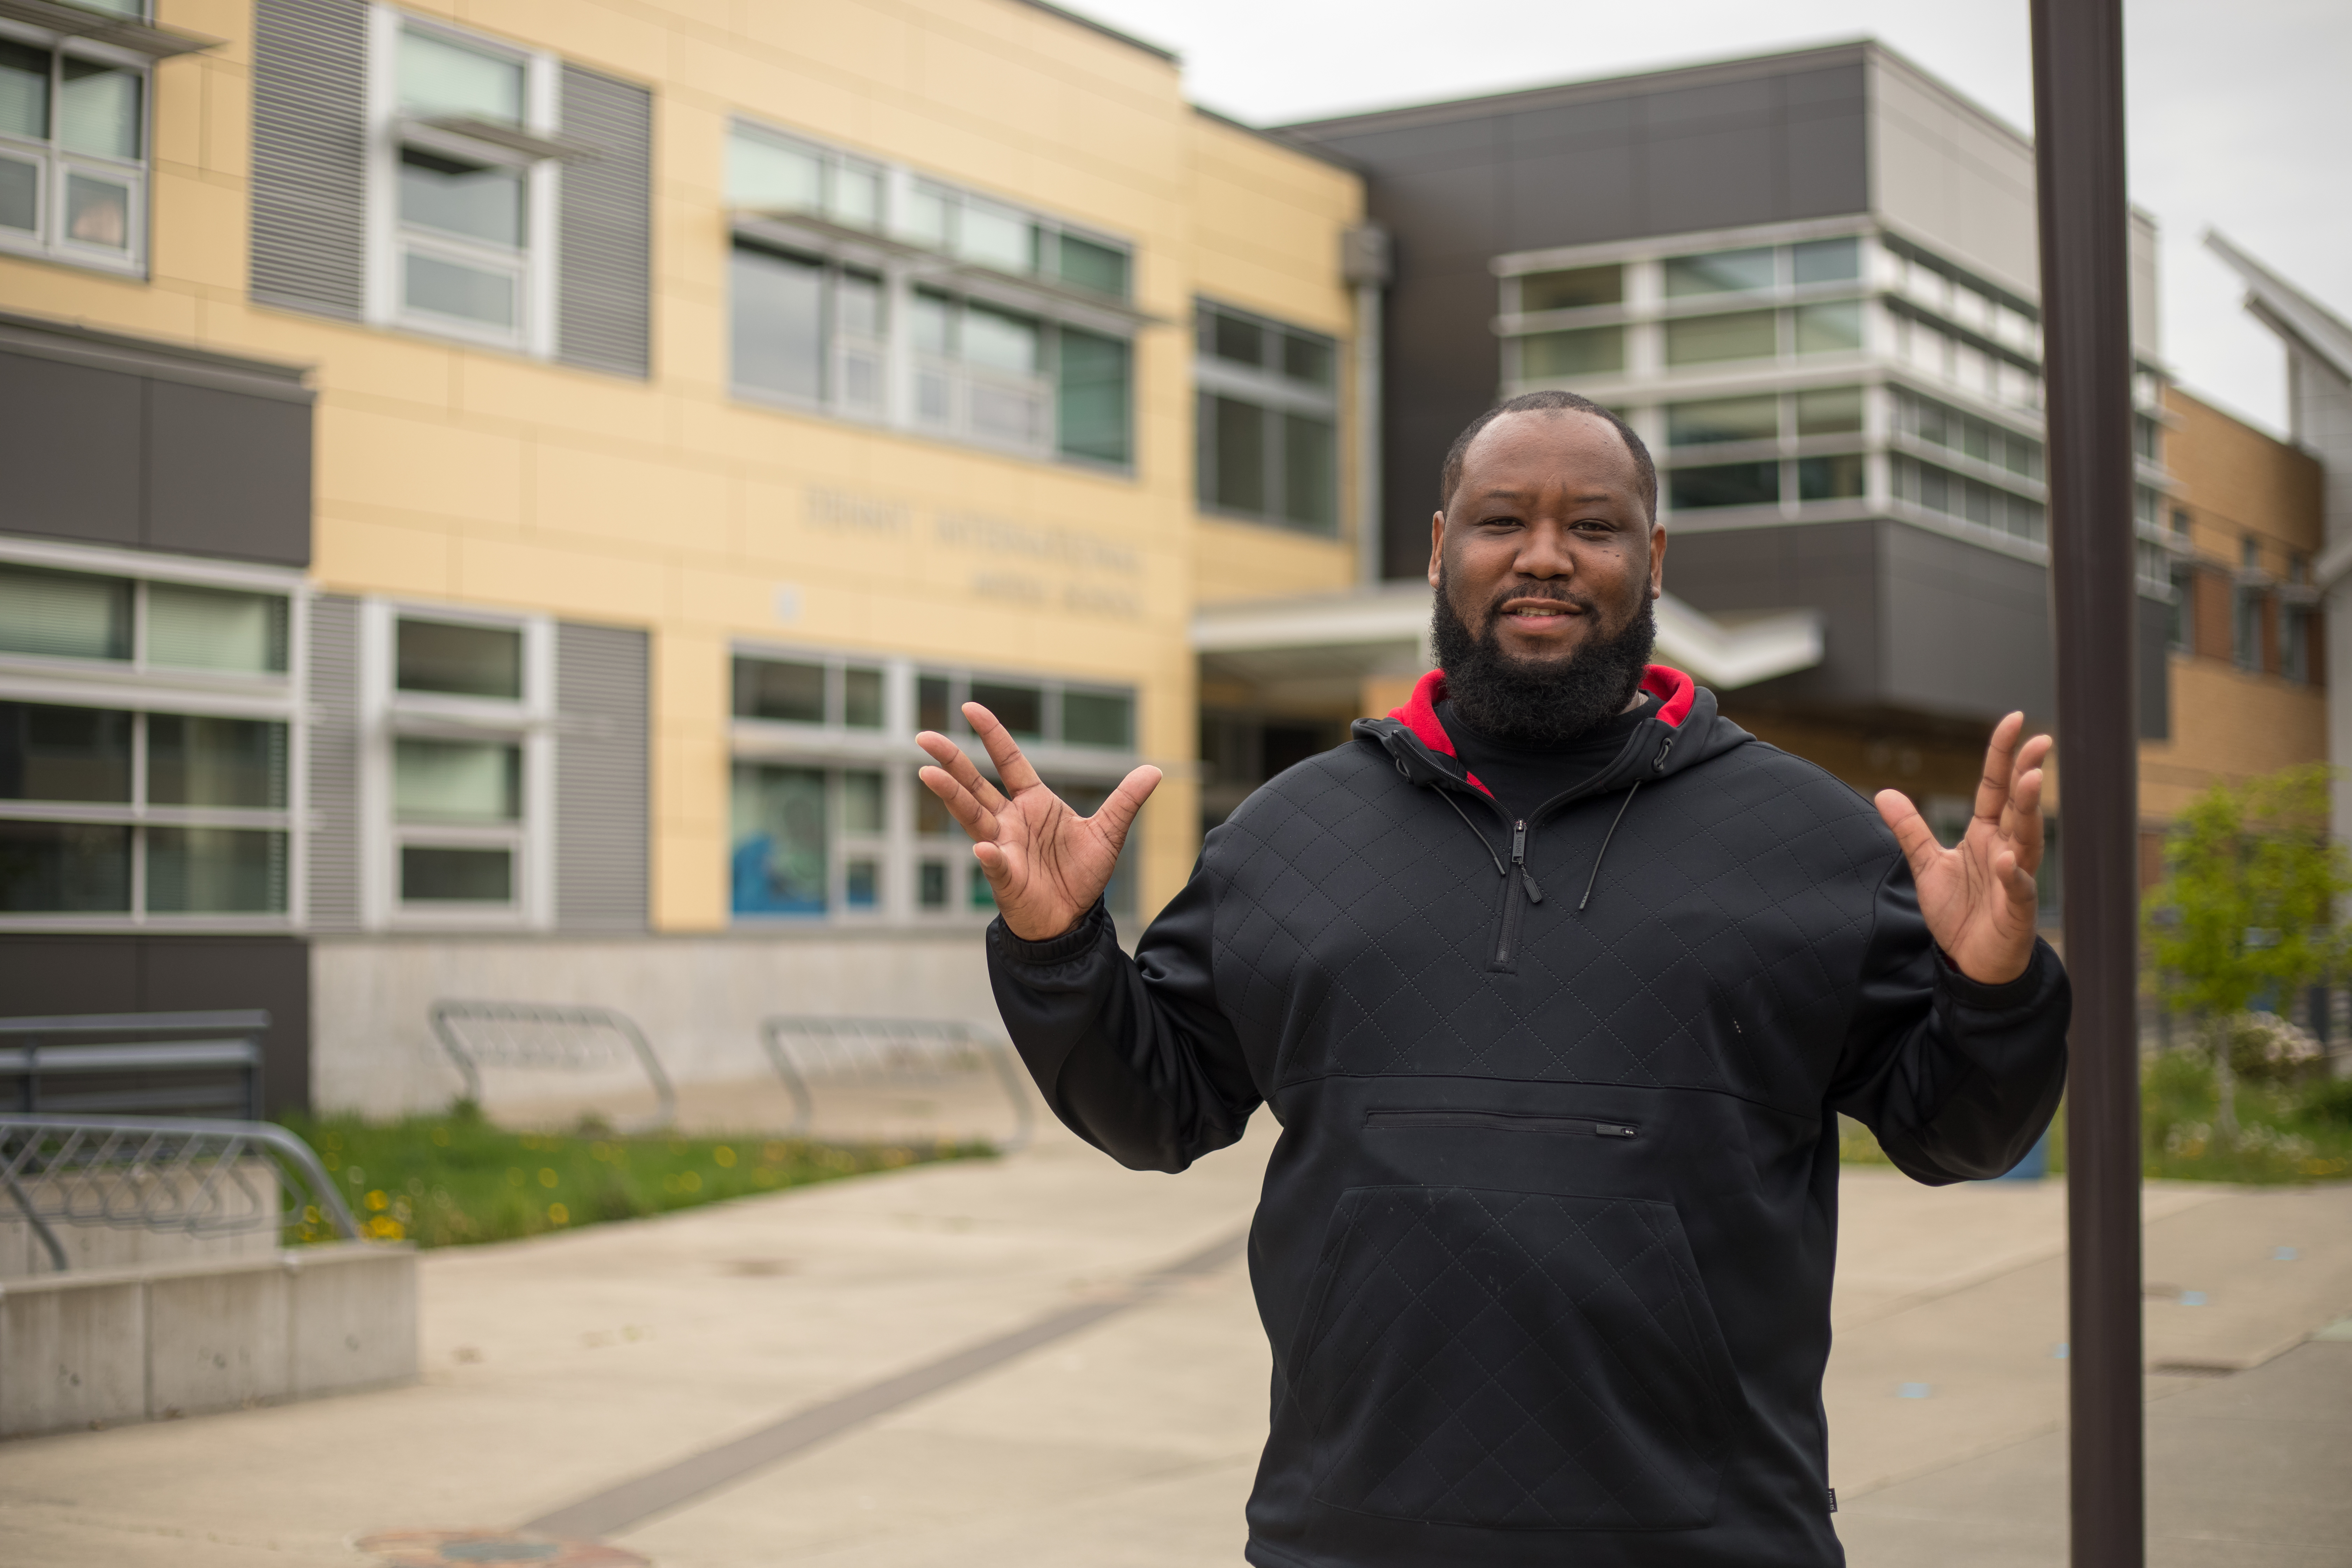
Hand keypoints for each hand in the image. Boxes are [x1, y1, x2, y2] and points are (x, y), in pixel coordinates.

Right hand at [917, 703, 1160, 941]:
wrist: (1072, 918)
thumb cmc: (1081, 874)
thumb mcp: (1109, 833)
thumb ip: (1125, 801)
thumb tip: (1154, 770)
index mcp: (1033, 802)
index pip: (1008, 760)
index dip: (991, 734)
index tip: (970, 708)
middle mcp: (1011, 820)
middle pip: (975, 784)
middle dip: (951, 759)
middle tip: (924, 737)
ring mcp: (1002, 846)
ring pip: (971, 815)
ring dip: (951, 795)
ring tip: (928, 773)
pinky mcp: (1005, 876)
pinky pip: (995, 863)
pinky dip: (990, 855)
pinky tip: (983, 846)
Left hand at [1874, 712, 2049, 985]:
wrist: (1970, 962)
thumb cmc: (1959, 912)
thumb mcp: (1928, 865)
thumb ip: (1910, 829)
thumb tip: (1884, 792)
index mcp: (1985, 834)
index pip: (1995, 787)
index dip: (2002, 755)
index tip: (2015, 720)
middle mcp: (2005, 849)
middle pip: (2017, 805)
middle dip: (2027, 772)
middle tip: (2039, 742)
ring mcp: (2015, 877)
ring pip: (2026, 838)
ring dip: (2029, 811)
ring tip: (2031, 779)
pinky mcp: (2017, 909)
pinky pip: (2019, 888)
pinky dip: (2015, 875)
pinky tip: (2009, 860)